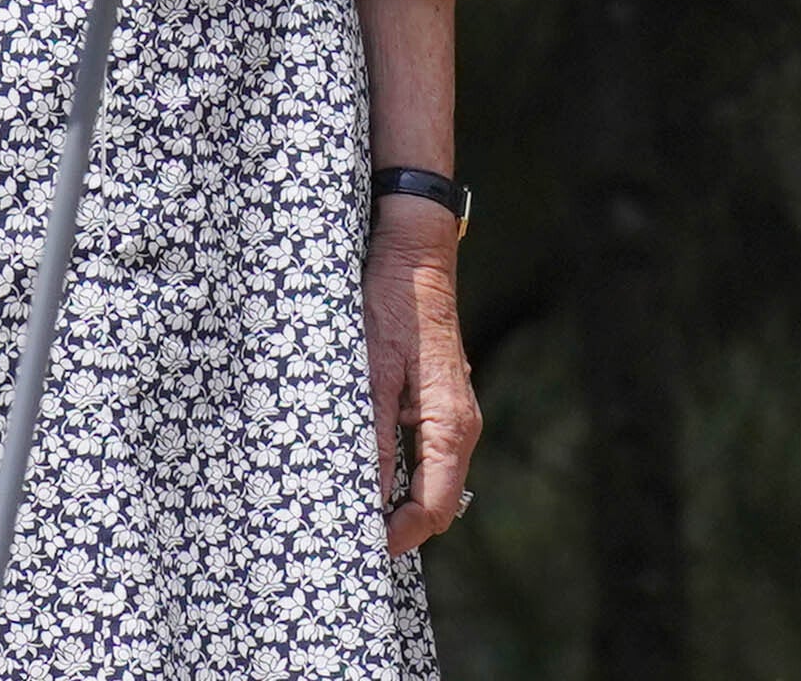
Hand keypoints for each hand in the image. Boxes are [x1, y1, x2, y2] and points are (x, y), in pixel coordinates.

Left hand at [363, 198, 479, 553]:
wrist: (413, 254)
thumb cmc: (392, 306)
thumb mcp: (371, 373)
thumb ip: (372, 437)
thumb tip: (366, 498)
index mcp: (450, 426)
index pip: (436, 508)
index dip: (399, 536)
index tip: (356, 547)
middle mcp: (457, 426)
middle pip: (434, 500)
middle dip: (395, 524)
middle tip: (343, 533)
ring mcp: (449, 414)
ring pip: (426, 477)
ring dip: (392, 498)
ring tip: (343, 506)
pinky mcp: (434, 401)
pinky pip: (420, 452)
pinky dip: (394, 470)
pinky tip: (357, 466)